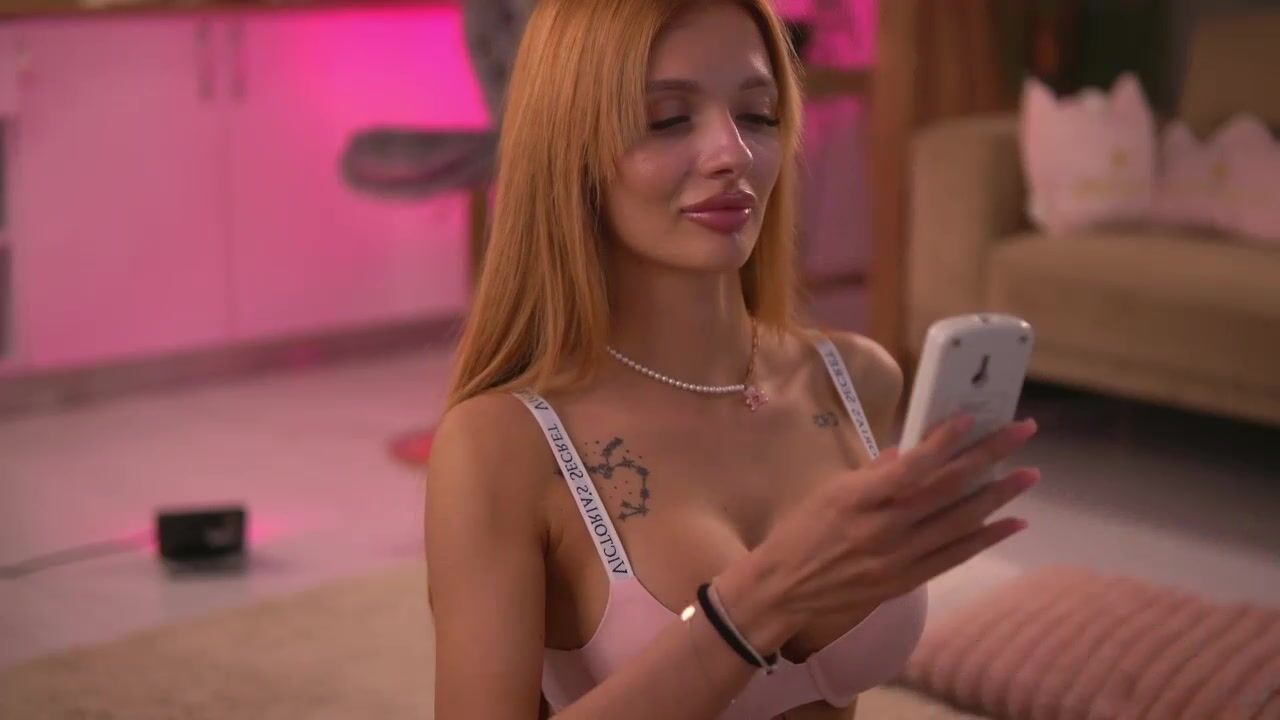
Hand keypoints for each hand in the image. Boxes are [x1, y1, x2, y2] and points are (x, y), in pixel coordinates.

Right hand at [727, 415, 1038, 646]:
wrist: (784, 588)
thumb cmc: (802, 532)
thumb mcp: (830, 490)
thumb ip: (874, 471)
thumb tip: (912, 451)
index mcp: (860, 498)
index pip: (911, 465)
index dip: (944, 441)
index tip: (971, 418)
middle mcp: (884, 528)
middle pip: (947, 488)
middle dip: (990, 456)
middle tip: (1022, 431)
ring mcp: (899, 557)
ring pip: (960, 521)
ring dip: (999, 496)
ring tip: (1029, 475)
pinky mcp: (906, 581)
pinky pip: (955, 556)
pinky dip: (986, 538)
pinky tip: (1012, 522)